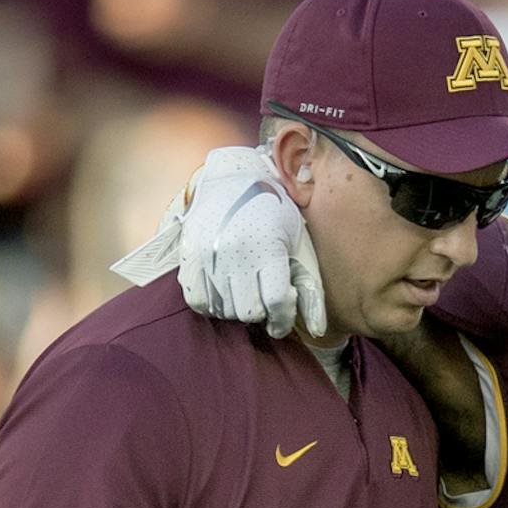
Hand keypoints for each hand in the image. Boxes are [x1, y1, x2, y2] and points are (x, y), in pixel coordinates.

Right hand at [110, 146, 324, 339]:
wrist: (234, 178)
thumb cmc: (274, 215)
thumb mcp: (298, 244)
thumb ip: (310, 288)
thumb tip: (318, 330)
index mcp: (268, 248)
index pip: (276, 304)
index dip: (282, 320)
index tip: (280, 321)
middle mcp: (236, 253)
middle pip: (249, 312)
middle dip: (260, 313)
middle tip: (261, 300)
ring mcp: (209, 254)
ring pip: (224, 310)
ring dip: (236, 309)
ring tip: (243, 292)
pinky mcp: (189, 254)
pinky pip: (197, 300)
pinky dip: (211, 305)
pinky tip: (222, 293)